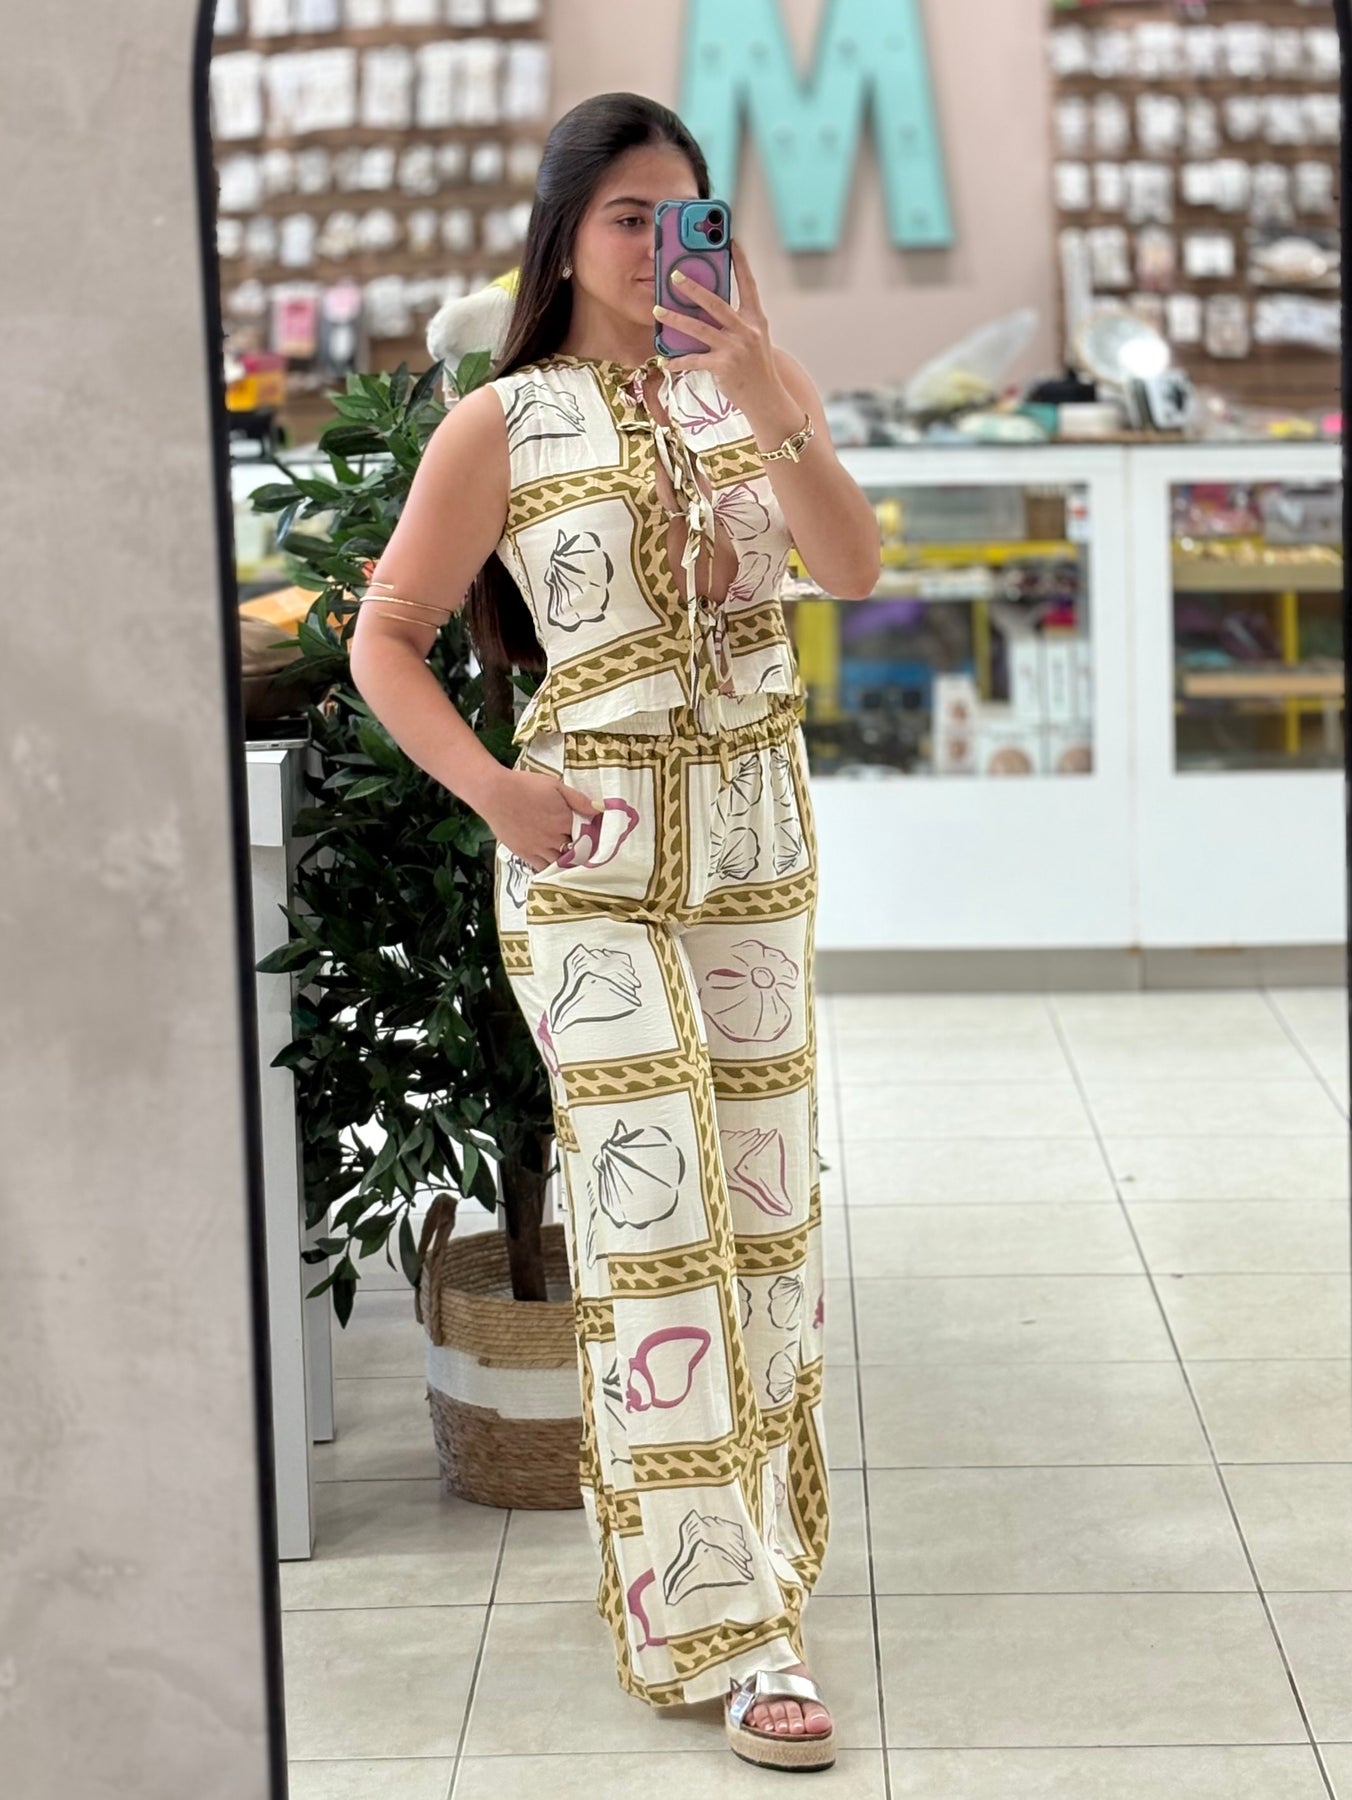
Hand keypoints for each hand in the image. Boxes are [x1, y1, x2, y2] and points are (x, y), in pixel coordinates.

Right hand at [484, 768, 601, 871]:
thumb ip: (578, 799)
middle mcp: (554, 838)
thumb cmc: (525, 785)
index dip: (592, 839)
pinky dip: (551, 870)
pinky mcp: (525, 854)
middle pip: (575, 853)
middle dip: (582, 853)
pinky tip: (554, 868)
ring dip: (568, 864)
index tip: (596, 840)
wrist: (495, 793)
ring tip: (572, 862)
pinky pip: (542, 869)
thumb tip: (600, 811)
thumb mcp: (556, 785)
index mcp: (565, 820)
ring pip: (560, 864)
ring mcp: (539, 848)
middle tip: (586, 853)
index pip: (587, 836)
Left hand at [654, 238, 786, 415]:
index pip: (749, 284)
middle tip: (674, 276)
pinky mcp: (724, 367)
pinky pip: (694, 360)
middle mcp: (747, 330)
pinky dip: (678, 361)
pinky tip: (665, 360)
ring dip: (675, 319)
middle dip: (693, 288)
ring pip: (699, 329)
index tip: (730, 240)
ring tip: (657, 311)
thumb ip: (736, 323)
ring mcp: (735, 348)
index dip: (740, 261)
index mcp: (756, 319)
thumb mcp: (753, 340)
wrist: (768, 400)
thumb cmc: (757, 369)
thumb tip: (707, 310)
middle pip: (716, 303)